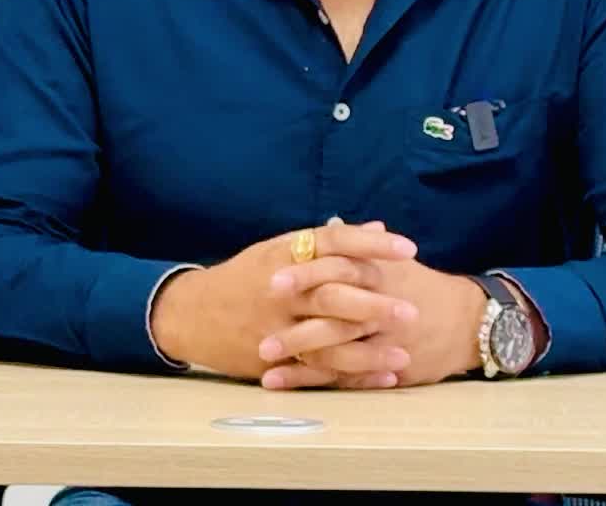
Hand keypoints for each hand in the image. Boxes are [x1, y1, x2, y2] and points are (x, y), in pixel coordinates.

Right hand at [150, 220, 421, 384]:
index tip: (409, 248)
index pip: (335, 242)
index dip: (372, 245)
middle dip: (374, 302)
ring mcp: (276, 325)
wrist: (192, 313)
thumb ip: (328, 242)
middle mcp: (281, 287)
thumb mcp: (279, 249)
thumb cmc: (244, 278)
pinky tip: (380, 377)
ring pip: (327, 337)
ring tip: (404, 352)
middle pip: (333, 292)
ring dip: (368, 348)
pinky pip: (317, 368)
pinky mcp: (273, 356)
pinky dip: (351, 374)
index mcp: (285, 253)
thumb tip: (376, 228)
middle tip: (412, 309)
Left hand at [258, 248, 487, 389]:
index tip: (273, 278)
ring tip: (260, 356)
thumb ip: (359, 245)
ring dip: (295, 353)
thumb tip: (329, 225)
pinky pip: (342, 377)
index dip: (306, 274)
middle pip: (334, 312)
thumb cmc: (422, 287)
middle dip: (295, 318)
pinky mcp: (384, 369)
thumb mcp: (394, 262)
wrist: (467, 323)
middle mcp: (381, 309)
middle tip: (259, 321)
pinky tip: (276, 381)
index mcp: (379, 275)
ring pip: (335, 349)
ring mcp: (383, 342)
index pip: (339, 270)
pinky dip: (307, 380)